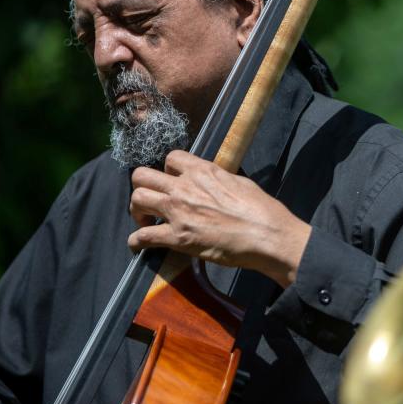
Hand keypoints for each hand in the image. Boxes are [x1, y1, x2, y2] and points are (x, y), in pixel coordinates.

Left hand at [127, 150, 310, 286]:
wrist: (265, 235)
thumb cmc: (261, 209)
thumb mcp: (240, 182)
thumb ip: (219, 180)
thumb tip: (214, 183)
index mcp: (202, 171)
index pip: (171, 158)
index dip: (168, 170)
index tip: (172, 182)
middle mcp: (184, 187)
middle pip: (142, 176)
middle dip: (142, 187)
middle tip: (150, 201)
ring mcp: (178, 211)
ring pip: (137, 199)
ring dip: (136, 210)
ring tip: (145, 221)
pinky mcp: (177, 237)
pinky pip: (142, 236)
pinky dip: (136, 241)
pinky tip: (137, 245)